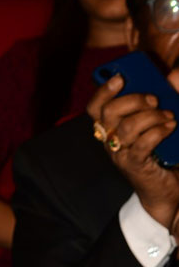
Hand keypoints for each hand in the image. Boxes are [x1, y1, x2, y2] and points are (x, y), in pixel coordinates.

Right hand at [87, 73, 178, 232]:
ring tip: (168, 117)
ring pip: (127, 127)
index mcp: (112, 129)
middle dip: (133, 100)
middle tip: (154, 100)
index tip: (121, 78)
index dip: (103, 92)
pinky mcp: (135, 166)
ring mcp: (121, 155)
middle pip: (109, 113)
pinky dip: (159, 131)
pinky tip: (170, 127)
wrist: (165, 189)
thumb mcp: (158, 122)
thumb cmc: (161, 153)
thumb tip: (173, 77)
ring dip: (151, 116)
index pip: (95, 108)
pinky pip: (143, 143)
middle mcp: (111, 142)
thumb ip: (163, 99)